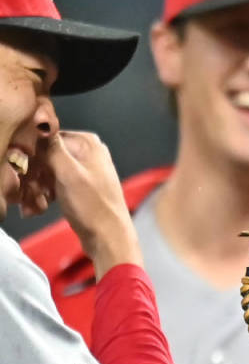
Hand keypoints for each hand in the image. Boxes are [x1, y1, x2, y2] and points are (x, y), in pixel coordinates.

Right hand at [27, 131, 139, 275]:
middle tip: (29, 195)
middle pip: (44, 156)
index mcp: (87, 143)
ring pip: (46, 172)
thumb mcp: (68, 173)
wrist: (109, 238)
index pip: (45, 138)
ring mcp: (84, 169)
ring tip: (36, 205)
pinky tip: (40, 208)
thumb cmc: (93, 207)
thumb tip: (40, 125)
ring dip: (35, 189)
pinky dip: (44, 195)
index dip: (32, 157)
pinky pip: (54, 184)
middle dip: (32, 177)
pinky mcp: (79, 185)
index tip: (24, 174)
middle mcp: (87, 151)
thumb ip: (52, 148)